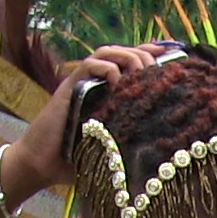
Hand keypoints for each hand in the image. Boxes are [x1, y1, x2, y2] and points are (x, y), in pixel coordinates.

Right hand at [5, 44, 169, 189]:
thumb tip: (166, 147)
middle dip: (144, 55)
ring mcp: (81, 84)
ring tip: (140, 71)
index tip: (174, 55)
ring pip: (106, 52)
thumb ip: (133, 140)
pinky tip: (117, 83)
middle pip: (123, 52)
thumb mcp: (114, 149)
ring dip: (128, 56)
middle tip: (158, 68)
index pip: (131, 63)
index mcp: (108, 93)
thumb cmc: (77, 162)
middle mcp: (95, 83)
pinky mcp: (69, 88)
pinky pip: (89, 65)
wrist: (42, 166)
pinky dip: (106, 68)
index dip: (152, 55)